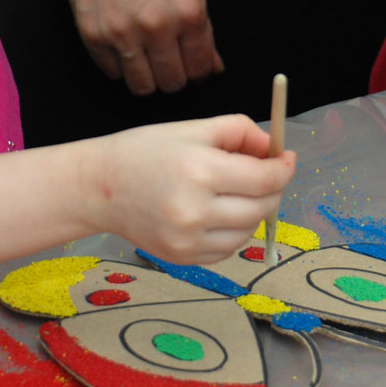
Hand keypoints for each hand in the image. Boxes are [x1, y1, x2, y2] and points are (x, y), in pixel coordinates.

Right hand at [46, 0, 222, 95]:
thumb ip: (199, 24)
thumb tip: (209, 62)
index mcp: (188, 10)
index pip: (200, 67)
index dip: (199, 69)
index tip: (193, 64)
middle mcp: (156, 26)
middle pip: (172, 82)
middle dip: (175, 74)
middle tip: (169, 59)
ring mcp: (120, 32)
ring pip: (141, 86)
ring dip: (147, 76)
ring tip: (145, 57)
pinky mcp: (91, 32)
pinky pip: (111, 70)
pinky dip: (119, 64)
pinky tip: (123, 43)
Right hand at [92, 115, 294, 265]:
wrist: (99, 187)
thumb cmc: (143, 152)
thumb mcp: (191, 128)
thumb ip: (237, 131)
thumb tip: (272, 148)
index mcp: (199, 170)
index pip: (264, 178)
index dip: (283, 168)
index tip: (286, 160)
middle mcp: (195, 210)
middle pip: (262, 207)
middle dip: (272, 189)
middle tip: (265, 175)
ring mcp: (188, 239)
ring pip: (248, 231)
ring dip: (252, 212)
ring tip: (232, 193)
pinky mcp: (182, 258)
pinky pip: (227, 249)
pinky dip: (231, 231)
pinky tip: (214, 213)